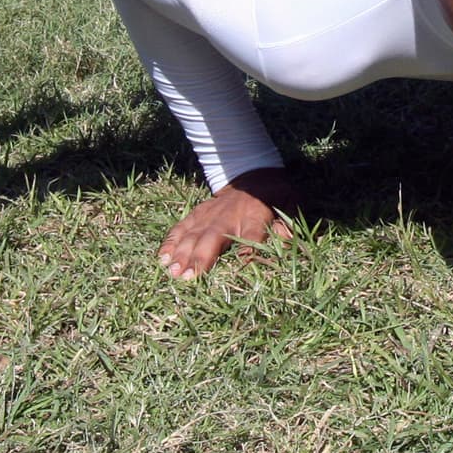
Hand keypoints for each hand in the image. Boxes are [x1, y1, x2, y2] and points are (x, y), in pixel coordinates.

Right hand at [158, 168, 299, 280]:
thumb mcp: (290, 205)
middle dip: (200, 257)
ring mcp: (210, 214)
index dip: (248, 251)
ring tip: (171, 271)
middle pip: (213, 237)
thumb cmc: (274, 196)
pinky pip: (181, 227)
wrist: (253, 174)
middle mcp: (230, 216)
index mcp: (256, 216)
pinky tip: (161, 257)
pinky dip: (171, 241)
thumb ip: (289, 226)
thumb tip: (287, 244)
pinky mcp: (197, 214)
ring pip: (193, 233)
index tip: (241, 267)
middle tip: (187, 278)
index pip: (252, 235)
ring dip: (181, 252)